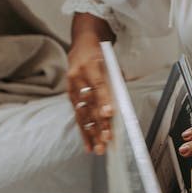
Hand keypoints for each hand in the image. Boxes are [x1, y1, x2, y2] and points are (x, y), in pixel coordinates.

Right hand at [67, 33, 113, 154]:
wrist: (82, 43)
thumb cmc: (100, 54)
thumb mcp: (110, 62)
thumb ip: (115, 82)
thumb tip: (121, 106)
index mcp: (90, 65)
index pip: (98, 85)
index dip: (104, 101)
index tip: (110, 114)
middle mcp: (78, 77)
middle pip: (90, 104)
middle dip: (99, 123)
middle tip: (107, 138)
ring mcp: (71, 87)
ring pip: (82, 114)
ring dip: (91, 133)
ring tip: (98, 148)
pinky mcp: (70, 96)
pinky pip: (78, 117)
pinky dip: (84, 132)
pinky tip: (88, 145)